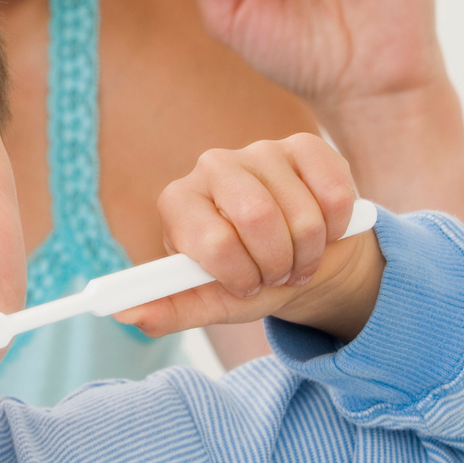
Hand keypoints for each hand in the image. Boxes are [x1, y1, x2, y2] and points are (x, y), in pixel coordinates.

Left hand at [118, 134, 381, 340]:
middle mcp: (212, 166)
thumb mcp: (209, 301)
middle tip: (277, 274)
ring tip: (297, 259)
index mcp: (179, 201)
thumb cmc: (247, 278)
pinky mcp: (305, 147)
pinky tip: (323, 230)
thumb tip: (127, 316)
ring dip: (308, 253)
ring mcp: (260, 151)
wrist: (300, 259)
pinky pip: (333, 193)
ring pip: (301, 213)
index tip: (246, 285)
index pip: (213, 240)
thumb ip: (170, 310)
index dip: (239, 274)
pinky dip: (336, 228)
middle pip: (258, 216)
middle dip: (276, 263)